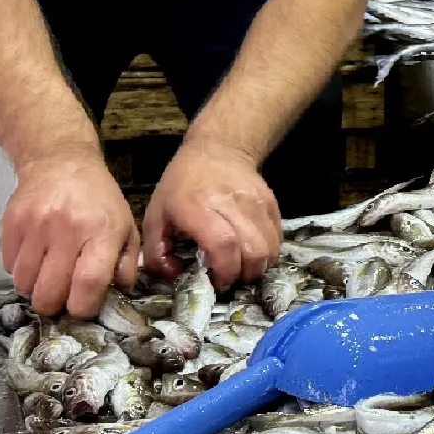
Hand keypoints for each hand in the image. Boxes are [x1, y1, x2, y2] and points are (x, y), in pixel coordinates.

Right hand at [0, 152, 138, 319]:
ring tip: (47, 278)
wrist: (61, 162)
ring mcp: (35, 227)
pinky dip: (21, 271)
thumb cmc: (99, 200)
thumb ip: (125, 264)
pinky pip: (9, 267)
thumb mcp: (126, 228)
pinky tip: (35, 260)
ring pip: (24, 283)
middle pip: (50, 291)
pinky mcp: (10, 224)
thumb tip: (117, 295)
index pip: (88, 283)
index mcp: (102, 232)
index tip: (82, 310)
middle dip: (54, 305)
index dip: (83, 307)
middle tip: (61, 299)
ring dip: (35, 289)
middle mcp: (67, 230)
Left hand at [142, 140, 280, 288]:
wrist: (217, 150)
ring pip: (270, 247)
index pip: (223, 245)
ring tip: (242, 268)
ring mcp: (257, 203)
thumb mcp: (154, 217)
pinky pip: (278, 238)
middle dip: (244, 275)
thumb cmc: (181, 187)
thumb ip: (157, 254)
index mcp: (198, 208)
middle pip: (253, 251)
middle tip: (231, 279)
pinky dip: (268, 253)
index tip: (216, 283)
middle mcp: (233, 204)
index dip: (224, 271)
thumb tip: (176, 277)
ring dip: (258, 267)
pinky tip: (252, 253)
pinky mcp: (272, 204)